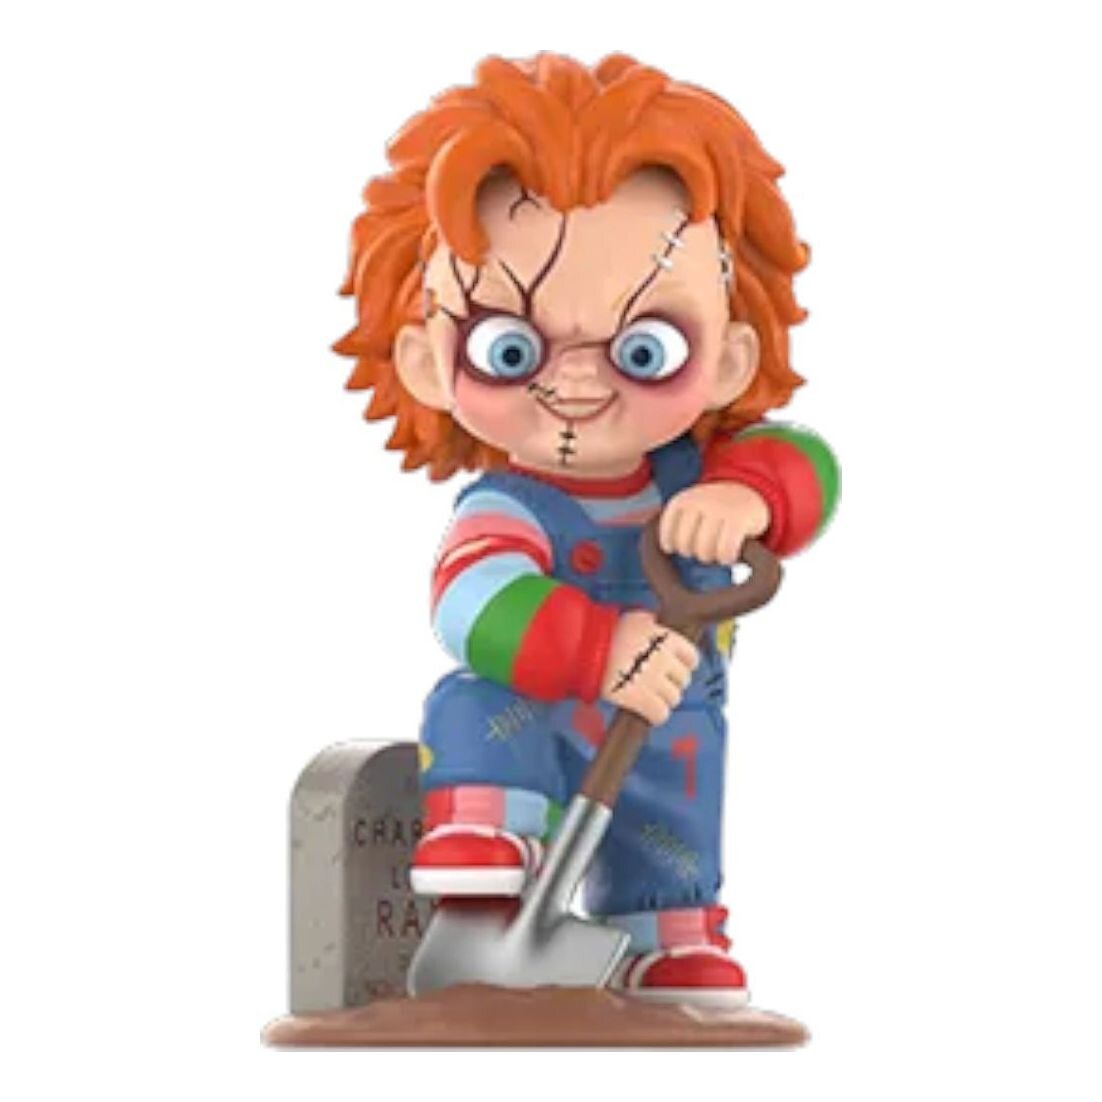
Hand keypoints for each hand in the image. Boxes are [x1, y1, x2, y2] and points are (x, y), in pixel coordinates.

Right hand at [600, 610, 698, 725]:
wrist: (586, 648)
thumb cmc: (607, 632)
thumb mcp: (635, 618)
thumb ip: (652, 623)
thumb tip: (657, 625)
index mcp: (666, 639)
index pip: (692, 657)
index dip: (683, 664)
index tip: (675, 668)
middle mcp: (664, 659)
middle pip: (683, 680)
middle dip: (671, 682)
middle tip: (658, 682)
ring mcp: (653, 680)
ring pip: (674, 699)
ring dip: (663, 699)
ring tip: (649, 696)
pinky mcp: (640, 698)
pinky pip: (660, 714)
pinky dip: (655, 715)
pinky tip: (646, 710)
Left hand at [658, 482, 769, 564]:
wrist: (749, 489)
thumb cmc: (714, 508)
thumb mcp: (691, 507)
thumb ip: (675, 524)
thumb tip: (664, 551)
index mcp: (682, 500)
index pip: (667, 533)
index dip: (673, 545)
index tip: (680, 547)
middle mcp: (699, 501)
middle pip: (685, 546)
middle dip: (694, 552)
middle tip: (705, 548)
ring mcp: (719, 509)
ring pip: (704, 551)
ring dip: (712, 557)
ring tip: (718, 550)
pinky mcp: (739, 520)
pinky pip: (725, 551)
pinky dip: (727, 558)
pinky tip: (730, 554)